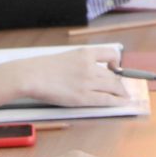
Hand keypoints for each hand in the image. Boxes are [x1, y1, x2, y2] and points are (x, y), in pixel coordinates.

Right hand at [6, 47, 130, 107]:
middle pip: (113, 74)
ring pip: (113, 87)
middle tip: (122, 88)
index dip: (117, 62)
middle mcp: (90, 67)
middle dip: (119, 82)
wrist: (31, 75)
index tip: (116, 68)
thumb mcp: (67, 57)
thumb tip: (94, 71)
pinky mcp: (83, 98)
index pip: (111, 53)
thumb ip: (82, 62)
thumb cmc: (43, 67)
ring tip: (124, 97)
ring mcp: (87, 82)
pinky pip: (106, 100)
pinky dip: (116, 101)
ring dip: (120, 92)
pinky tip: (121, 102)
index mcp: (85, 53)